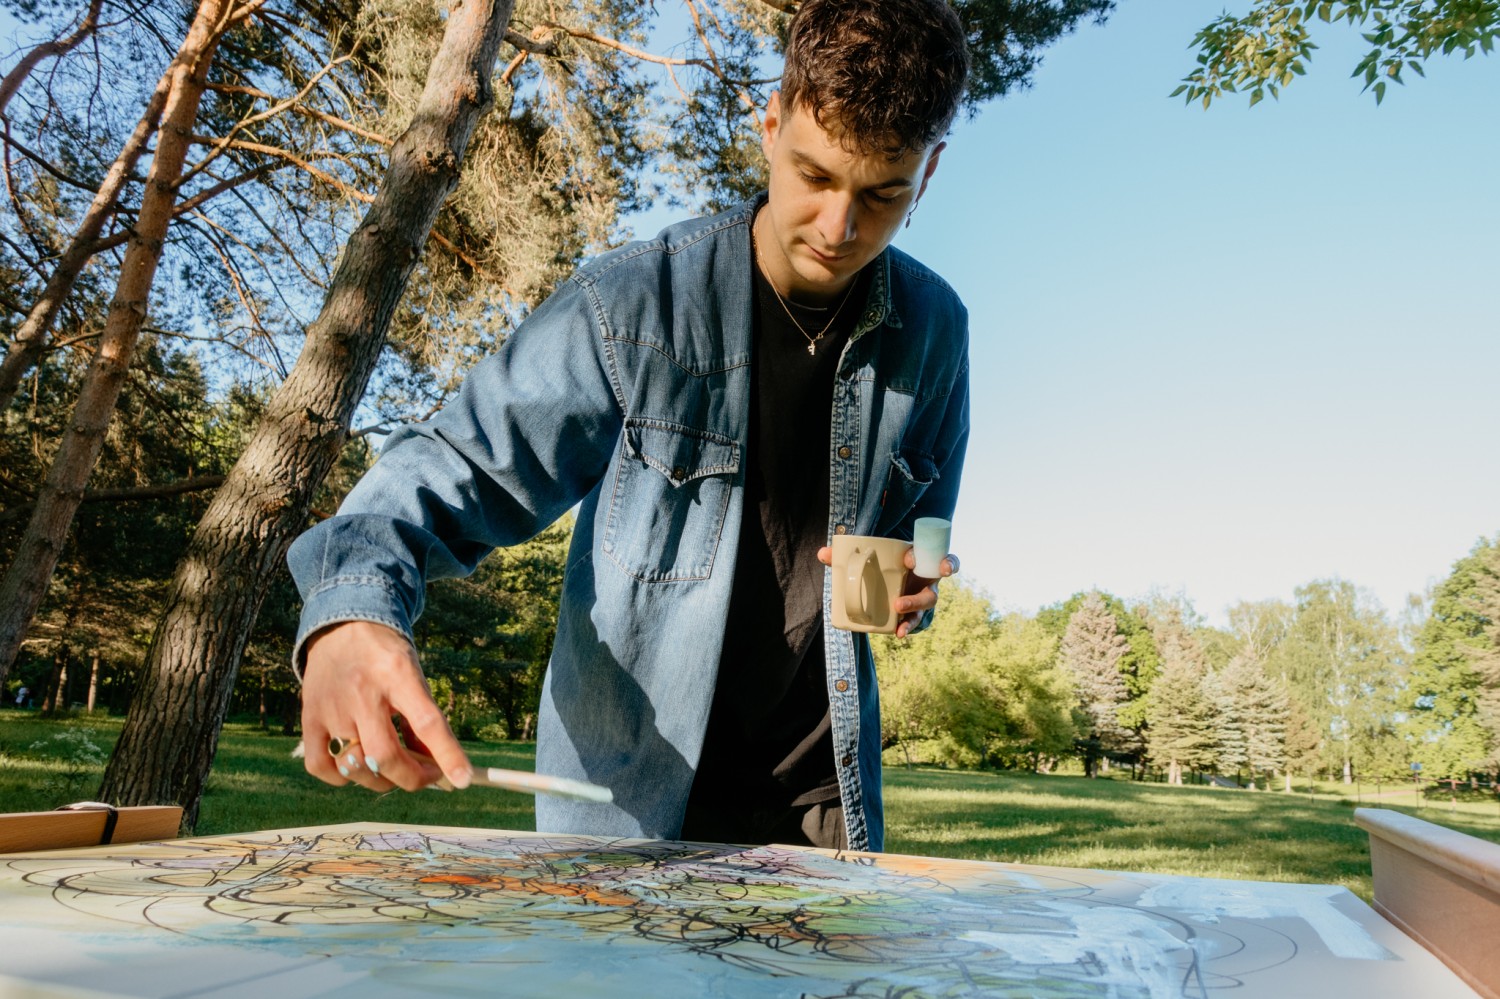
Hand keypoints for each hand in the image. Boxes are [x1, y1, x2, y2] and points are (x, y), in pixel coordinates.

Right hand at [300, 620, 472, 792]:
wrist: (342, 625)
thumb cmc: (386, 656)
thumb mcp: (413, 676)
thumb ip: (423, 719)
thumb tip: (434, 766)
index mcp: (398, 674)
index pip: (427, 722)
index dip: (448, 755)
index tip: (463, 779)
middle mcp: (362, 692)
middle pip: (385, 756)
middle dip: (412, 778)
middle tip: (426, 776)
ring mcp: (332, 706)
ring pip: (355, 767)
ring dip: (381, 780)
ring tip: (392, 769)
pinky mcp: (310, 717)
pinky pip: (320, 766)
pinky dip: (341, 778)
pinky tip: (356, 766)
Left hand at [815, 544, 959, 637]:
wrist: (885, 582)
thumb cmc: (878, 565)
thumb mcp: (866, 558)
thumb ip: (845, 555)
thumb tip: (822, 553)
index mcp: (919, 557)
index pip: (935, 555)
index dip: (935, 559)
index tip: (908, 560)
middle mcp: (926, 575)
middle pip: (935, 582)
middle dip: (921, 589)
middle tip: (899, 600)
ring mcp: (923, 593)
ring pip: (928, 601)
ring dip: (913, 608)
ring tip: (896, 613)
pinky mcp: (915, 611)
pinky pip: (916, 620)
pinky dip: (907, 627)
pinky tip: (898, 634)